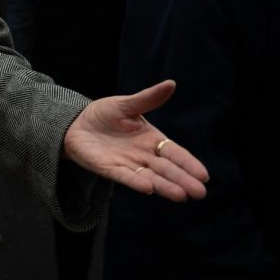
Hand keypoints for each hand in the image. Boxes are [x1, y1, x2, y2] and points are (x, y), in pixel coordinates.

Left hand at [63, 80, 208, 201]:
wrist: (75, 123)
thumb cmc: (103, 114)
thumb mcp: (126, 104)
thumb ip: (147, 98)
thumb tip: (171, 83)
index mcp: (151, 139)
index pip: (174, 153)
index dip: (189, 163)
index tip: (204, 175)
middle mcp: (143, 155)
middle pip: (167, 169)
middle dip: (183, 180)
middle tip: (200, 193)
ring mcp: (127, 164)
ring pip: (150, 178)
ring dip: (165, 186)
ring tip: (181, 195)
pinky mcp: (109, 169)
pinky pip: (125, 177)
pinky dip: (136, 182)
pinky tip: (148, 188)